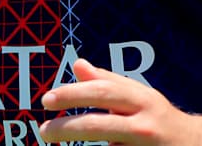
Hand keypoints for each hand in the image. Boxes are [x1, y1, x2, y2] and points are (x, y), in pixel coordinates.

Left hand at [39, 59, 195, 144]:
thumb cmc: (158, 118)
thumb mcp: (138, 96)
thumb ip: (107, 82)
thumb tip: (77, 64)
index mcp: (141, 100)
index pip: (103, 93)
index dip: (73, 94)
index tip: (47, 100)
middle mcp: (146, 125)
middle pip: (101, 125)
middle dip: (68, 128)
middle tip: (43, 132)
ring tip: (55, 143)